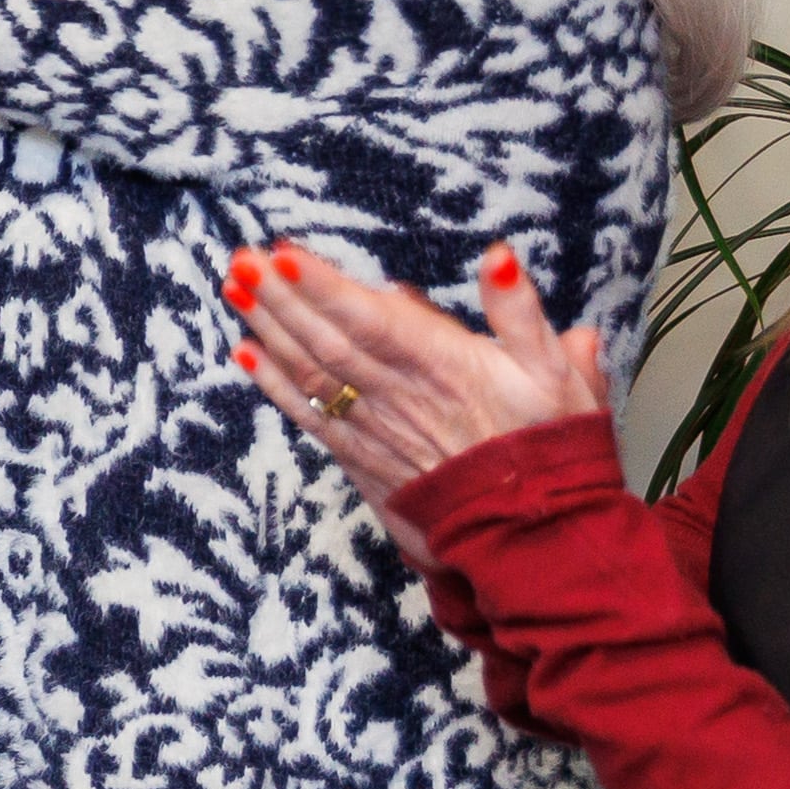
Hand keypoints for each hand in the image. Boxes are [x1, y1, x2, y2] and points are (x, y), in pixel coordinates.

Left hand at [226, 240, 610, 507]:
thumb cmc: (544, 447)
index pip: (369, 318)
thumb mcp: (555, 373)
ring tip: (234, 289)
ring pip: (310, 373)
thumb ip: (519, 312)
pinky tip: (246, 355)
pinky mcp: (362, 456)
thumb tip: (499, 257)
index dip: (322, 287)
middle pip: (326, 340)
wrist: (529, 534)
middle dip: (279, 298)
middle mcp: (398, 395)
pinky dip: (275, 386)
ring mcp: (374, 428)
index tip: (280, 254)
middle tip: (240, 259)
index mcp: (441, 366)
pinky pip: (311, 417)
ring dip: (268, 329)